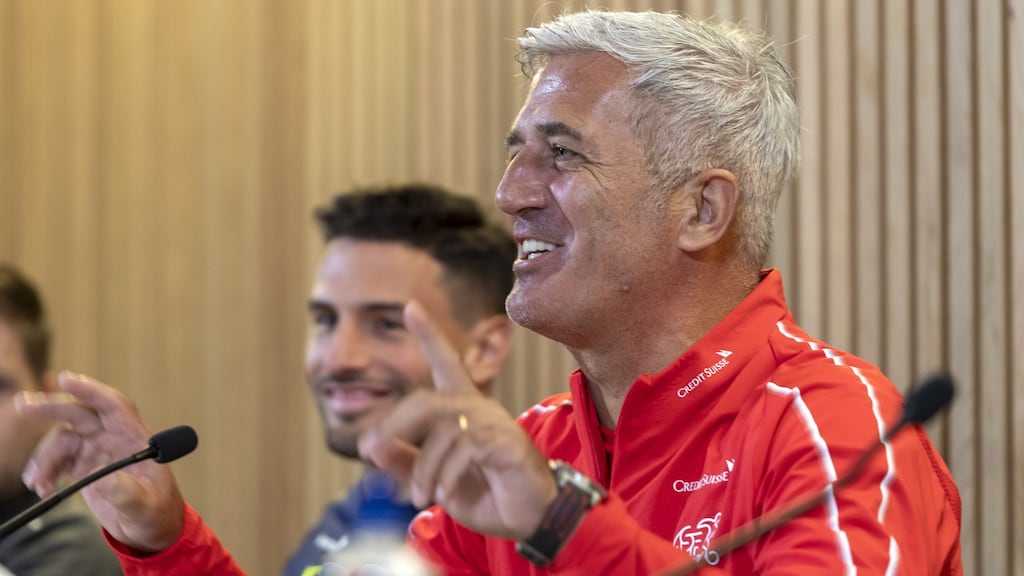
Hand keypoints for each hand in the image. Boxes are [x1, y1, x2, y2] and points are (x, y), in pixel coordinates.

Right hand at [15, 372, 184, 551]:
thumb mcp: (146, 505)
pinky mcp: (83, 466)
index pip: (114, 405)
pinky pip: (57, 459)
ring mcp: (97, 450)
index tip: (65, 380)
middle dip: (51, 407)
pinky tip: (41, 487)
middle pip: (81, 413)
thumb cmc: (156, 512)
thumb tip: (103, 480)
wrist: (148, 528)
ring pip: (63, 439)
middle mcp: (114, 438)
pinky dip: (45, 470)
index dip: (91, 391)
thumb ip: (127, 493)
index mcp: (135, 438)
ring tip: (37, 482)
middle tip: (22, 406)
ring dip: (44, 457)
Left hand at [359, 301, 557, 540]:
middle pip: (426, 400)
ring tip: (418, 496)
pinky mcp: (506, 442)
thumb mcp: (437, 483)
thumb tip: (372, 448)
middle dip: (393, 424)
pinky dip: (444, 475)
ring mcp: (494, 424)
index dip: (430, 335)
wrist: (534, 520)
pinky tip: (442, 495)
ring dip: (422, 467)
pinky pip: (463, 448)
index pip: (446, 364)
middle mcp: (480, 409)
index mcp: (464, 411)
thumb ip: (407, 465)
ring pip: (441, 428)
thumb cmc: (489, 496)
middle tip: (369, 450)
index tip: (411, 307)